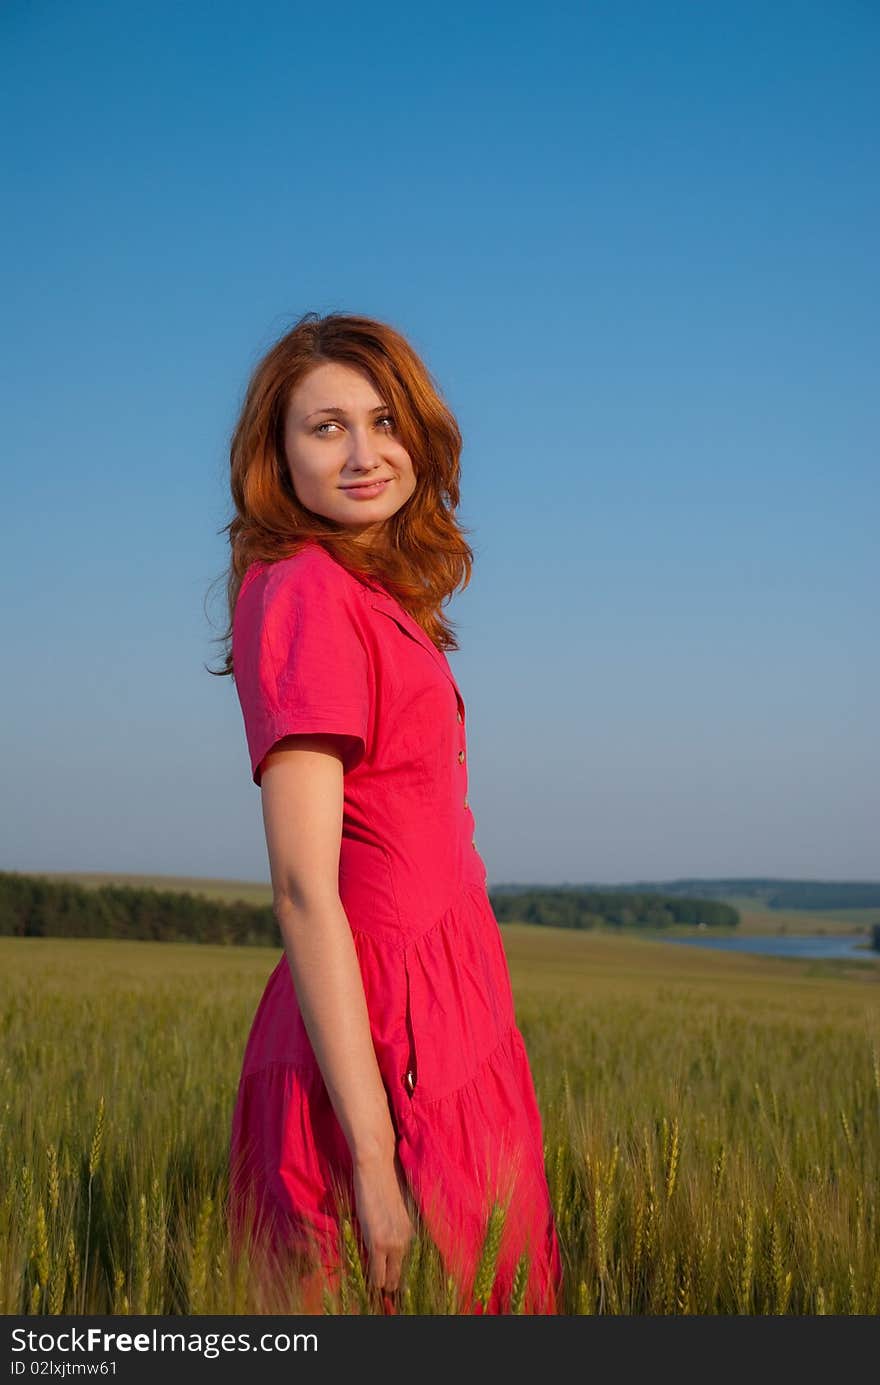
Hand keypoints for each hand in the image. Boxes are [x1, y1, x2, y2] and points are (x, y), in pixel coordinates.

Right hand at [352, 1150, 414, 1293]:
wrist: (376, 1167)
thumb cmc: (384, 1185)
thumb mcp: (397, 1213)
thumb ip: (398, 1233)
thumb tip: (391, 1255)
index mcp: (415, 1234)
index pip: (412, 1269)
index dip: (401, 1279)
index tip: (394, 1284)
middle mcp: (409, 1242)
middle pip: (402, 1279)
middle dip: (391, 1285)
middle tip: (382, 1288)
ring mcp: (394, 1244)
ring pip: (389, 1281)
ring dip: (381, 1284)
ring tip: (374, 1287)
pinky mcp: (378, 1243)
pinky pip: (376, 1274)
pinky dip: (371, 1280)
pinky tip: (367, 1281)